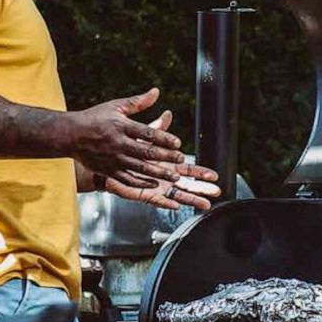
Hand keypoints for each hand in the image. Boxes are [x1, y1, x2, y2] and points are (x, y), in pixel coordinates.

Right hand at [71, 88, 185, 181]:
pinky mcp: (107, 170)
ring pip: (139, 168)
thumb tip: (156, 92)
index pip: (147, 132)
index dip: (164, 138)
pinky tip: (155, 183)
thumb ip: (138, 102)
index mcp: (121, 126)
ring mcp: (113, 159)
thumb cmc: (94, 118)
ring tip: (174, 176)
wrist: (69, 135)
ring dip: (159, 172)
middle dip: (166, 157)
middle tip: (181, 159)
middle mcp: (118, 143)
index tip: (178, 143)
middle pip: (146, 151)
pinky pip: (127, 179)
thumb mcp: (115, 106)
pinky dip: (142, 182)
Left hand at [97, 109, 220, 208]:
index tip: (214, 175)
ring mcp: (154, 187)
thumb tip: (167, 113)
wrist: (104, 158)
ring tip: (204, 204)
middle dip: (202, 188)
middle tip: (217, 191)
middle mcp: (163, 177)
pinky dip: (165, 203)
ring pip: (175, 195)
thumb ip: (157, 129)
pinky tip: (176, 207)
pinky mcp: (142, 194)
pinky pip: (155, 200)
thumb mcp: (144, 136)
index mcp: (166, 163)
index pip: (188, 168)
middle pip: (187, 184)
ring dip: (189, 199)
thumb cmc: (125, 148)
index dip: (201, 172)